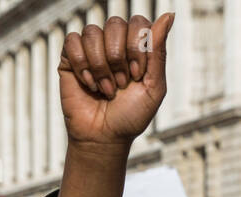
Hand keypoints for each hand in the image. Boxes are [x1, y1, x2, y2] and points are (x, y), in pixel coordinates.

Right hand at [58, 13, 173, 147]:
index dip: (137, 47)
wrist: (104, 138)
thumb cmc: (131, 116)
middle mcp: (114, 44)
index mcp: (136, 48)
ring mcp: (91, 49)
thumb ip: (158, 50)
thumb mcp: (153, 87)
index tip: (137, 75)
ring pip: (93, 33)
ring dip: (101, 66)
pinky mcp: (70, 58)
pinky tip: (88, 84)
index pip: (138, 23)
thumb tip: (169, 15)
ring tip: (105, 89)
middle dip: (118, 58)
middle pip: (115, 23)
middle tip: (121, 84)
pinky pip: (73, 41)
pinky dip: (82, 65)